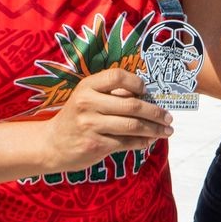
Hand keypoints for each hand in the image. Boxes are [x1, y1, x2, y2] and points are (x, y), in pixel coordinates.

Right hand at [41, 67, 173, 169]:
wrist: (51, 144)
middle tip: (168, 117)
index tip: (147, 91)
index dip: (136, 82)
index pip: (117, 76)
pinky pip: (126, 142)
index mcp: (87, 86)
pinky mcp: (95, 145)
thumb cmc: (77, 117)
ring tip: (166, 131)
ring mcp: (91, 125)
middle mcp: (88, 103)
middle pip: (132, 105)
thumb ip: (112, 94)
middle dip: (155, 112)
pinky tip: (149, 141)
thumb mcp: (87, 98)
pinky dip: (142, 142)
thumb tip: (147, 96)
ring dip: (154, 129)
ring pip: (133, 126)